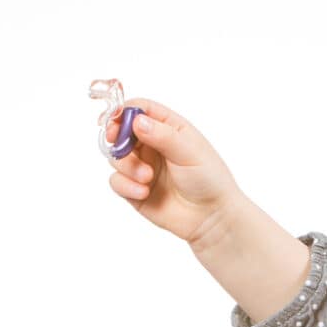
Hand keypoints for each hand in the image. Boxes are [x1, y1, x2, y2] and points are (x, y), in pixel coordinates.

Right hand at [103, 98, 310, 322]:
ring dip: (127, 166)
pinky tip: (143, 192)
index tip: (114, 121)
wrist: (211, 217)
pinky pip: (116, 181)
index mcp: (169, 128)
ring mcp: (142, 167)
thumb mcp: (189, 151)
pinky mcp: (134, 190)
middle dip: (117, 139)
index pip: (141, 109)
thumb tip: (137, 120)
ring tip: (147, 178)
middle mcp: (152, 145)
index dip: (124, 111)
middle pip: (122, 132)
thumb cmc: (208, 179)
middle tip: (118, 145)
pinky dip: (125, 185)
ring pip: (116, 157)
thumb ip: (163, 135)